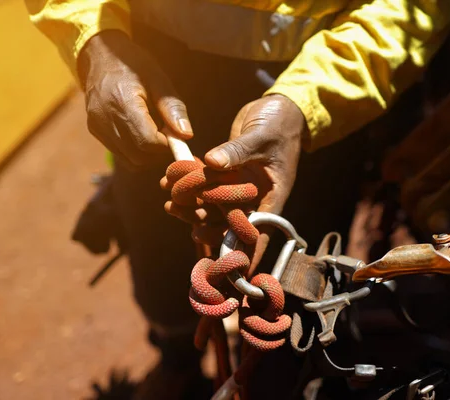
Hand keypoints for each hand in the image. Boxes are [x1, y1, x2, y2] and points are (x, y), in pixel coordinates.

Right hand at [78, 30, 192, 168]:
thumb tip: (186, 135)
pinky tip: (141, 131)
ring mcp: (97, 127)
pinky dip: (135, 150)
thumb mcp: (158, 78)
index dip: (167, 144)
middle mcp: (105, 119)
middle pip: (139, 156)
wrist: (99, 53)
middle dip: (159, 152)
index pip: (148, 142)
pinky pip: (120, 153)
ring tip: (155, 131)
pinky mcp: (95, 130)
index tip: (176, 134)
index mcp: (122, 103)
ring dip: (148, 154)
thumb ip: (172, 107)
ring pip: (130, 160)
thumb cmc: (133, 63)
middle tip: (167, 134)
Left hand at [162, 94, 307, 268]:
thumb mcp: (261, 136)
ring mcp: (242, 187)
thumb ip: (237, 150)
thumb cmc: (280, 124)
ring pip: (216, 208)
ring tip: (170, 205)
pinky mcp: (229, 175)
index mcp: (272, 196)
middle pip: (232, 224)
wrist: (280, 109)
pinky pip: (208, 188)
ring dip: (193, 209)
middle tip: (191, 230)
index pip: (260, 232)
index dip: (247, 254)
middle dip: (210, 229)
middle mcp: (256, 197)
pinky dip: (191, 188)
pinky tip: (168, 184)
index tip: (233, 272)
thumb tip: (211, 163)